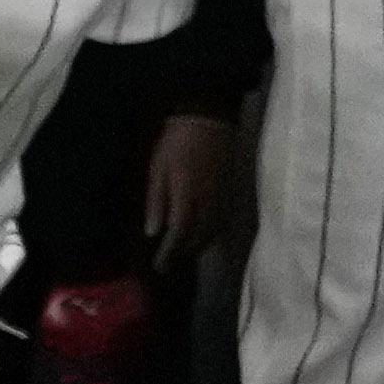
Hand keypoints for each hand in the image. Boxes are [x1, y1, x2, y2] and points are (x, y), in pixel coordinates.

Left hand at [141, 106, 240, 259]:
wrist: (209, 117)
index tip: (159, 266)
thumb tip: (153, 231)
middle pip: (197, 237)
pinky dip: (211, 234)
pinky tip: (203, 235)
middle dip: (182, 253)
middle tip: (168, 264)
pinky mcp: (230, 191)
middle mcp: (208, 201)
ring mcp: (222, 197)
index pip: (179, 233)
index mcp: (187, 195)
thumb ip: (156, 200)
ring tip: (184, 253)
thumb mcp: (158, 168)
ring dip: (197, 246)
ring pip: (212, 232)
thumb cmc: (177, 141)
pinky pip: (222, 221)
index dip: (169, 253)